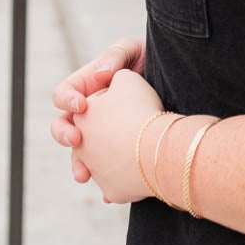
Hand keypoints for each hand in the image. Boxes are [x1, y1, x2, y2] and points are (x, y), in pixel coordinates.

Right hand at [51, 37, 144, 183]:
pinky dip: (106, 184)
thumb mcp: (134, 51)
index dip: (68, 100)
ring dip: (78, 165)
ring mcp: (103, 136)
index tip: (82, 105)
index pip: (65, 94)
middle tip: (76, 141)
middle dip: (65, 135)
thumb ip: (116, 56)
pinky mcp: (118, 153)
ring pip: (82, 154)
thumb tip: (99, 74)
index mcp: (88, 88)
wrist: (180, 86)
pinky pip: (107, 172)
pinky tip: (110, 194)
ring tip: (84, 175)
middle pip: (64, 126)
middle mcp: (91, 114)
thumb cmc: (153, 61)